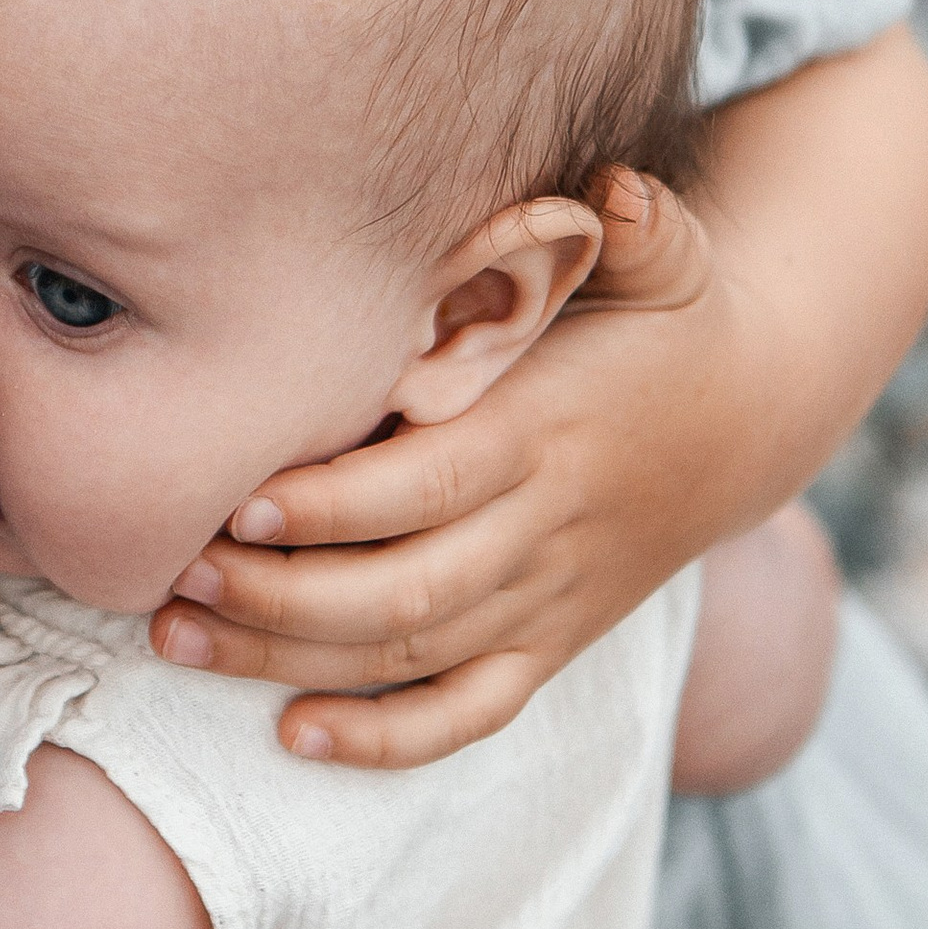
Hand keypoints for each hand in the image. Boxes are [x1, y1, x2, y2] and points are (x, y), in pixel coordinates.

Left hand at [149, 171, 727, 767]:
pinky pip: (472, 713)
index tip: (235, 504)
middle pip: (408, 591)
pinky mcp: (554, 644)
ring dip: (290, 660)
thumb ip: (634, 225)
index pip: (430, 486)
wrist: (753, 412)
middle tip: (174, 580)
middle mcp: (548, 530)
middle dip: (280, 597)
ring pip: (416, 656)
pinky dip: (387, 740)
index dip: (333, 506)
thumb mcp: (667, 260)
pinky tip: (294, 736)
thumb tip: (617, 189)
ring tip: (177, 640)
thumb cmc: (665, 320)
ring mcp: (551, 599)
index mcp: (549, 432)